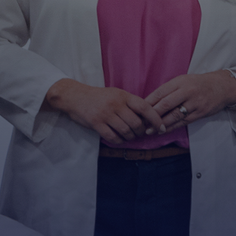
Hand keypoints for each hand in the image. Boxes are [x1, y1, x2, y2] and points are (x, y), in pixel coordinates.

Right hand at [46, 79, 164, 143]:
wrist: (74, 97)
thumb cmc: (98, 97)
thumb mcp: (116, 94)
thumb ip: (130, 103)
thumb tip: (148, 117)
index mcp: (123, 96)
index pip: (145, 107)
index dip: (156, 119)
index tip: (161, 128)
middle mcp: (116, 104)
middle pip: (136, 123)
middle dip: (141, 132)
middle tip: (140, 133)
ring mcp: (106, 114)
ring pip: (126, 132)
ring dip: (131, 138)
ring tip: (130, 136)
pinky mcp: (96, 124)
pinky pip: (113, 137)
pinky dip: (119, 141)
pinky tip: (120, 139)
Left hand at [145, 70, 235, 129]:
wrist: (222, 87)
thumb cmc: (199, 84)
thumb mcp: (183, 81)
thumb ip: (168, 90)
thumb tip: (150, 102)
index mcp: (180, 81)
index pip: (159, 92)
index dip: (147, 103)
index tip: (137, 110)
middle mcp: (187, 91)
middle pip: (165, 104)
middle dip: (151, 115)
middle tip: (140, 123)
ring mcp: (194, 103)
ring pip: (173, 115)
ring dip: (160, 124)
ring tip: (149, 130)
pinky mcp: (200, 113)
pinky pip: (182, 122)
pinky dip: (171, 127)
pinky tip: (163, 131)